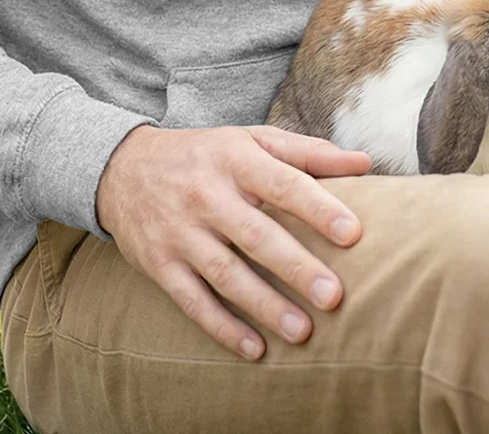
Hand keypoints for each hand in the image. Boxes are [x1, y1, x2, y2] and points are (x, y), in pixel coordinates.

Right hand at [95, 123, 371, 360]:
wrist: (122, 167)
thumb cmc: (206, 155)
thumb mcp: (251, 140)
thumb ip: (308, 153)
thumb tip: (365, 163)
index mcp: (235, 158)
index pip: (282, 183)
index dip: (318, 207)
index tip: (353, 233)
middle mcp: (206, 195)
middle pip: (256, 234)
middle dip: (296, 266)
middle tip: (335, 295)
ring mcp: (180, 232)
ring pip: (226, 273)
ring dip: (265, 305)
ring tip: (303, 331)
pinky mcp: (159, 264)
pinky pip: (192, 300)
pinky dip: (223, 327)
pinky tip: (254, 348)